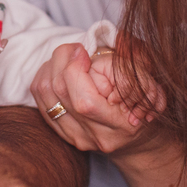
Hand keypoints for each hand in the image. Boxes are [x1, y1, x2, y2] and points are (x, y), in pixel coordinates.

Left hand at [31, 43, 162, 154]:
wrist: (138, 132)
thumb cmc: (143, 98)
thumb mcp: (145, 80)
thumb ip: (121, 67)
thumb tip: (90, 55)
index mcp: (121, 125)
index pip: (84, 102)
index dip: (76, 69)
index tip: (83, 50)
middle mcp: (96, 136)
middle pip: (60, 92)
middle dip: (62, 60)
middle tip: (76, 49)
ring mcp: (78, 138)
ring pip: (45, 93)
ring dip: (51, 67)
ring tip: (68, 57)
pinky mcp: (64, 134)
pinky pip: (41, 100)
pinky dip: (45, 78)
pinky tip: (58, 70)